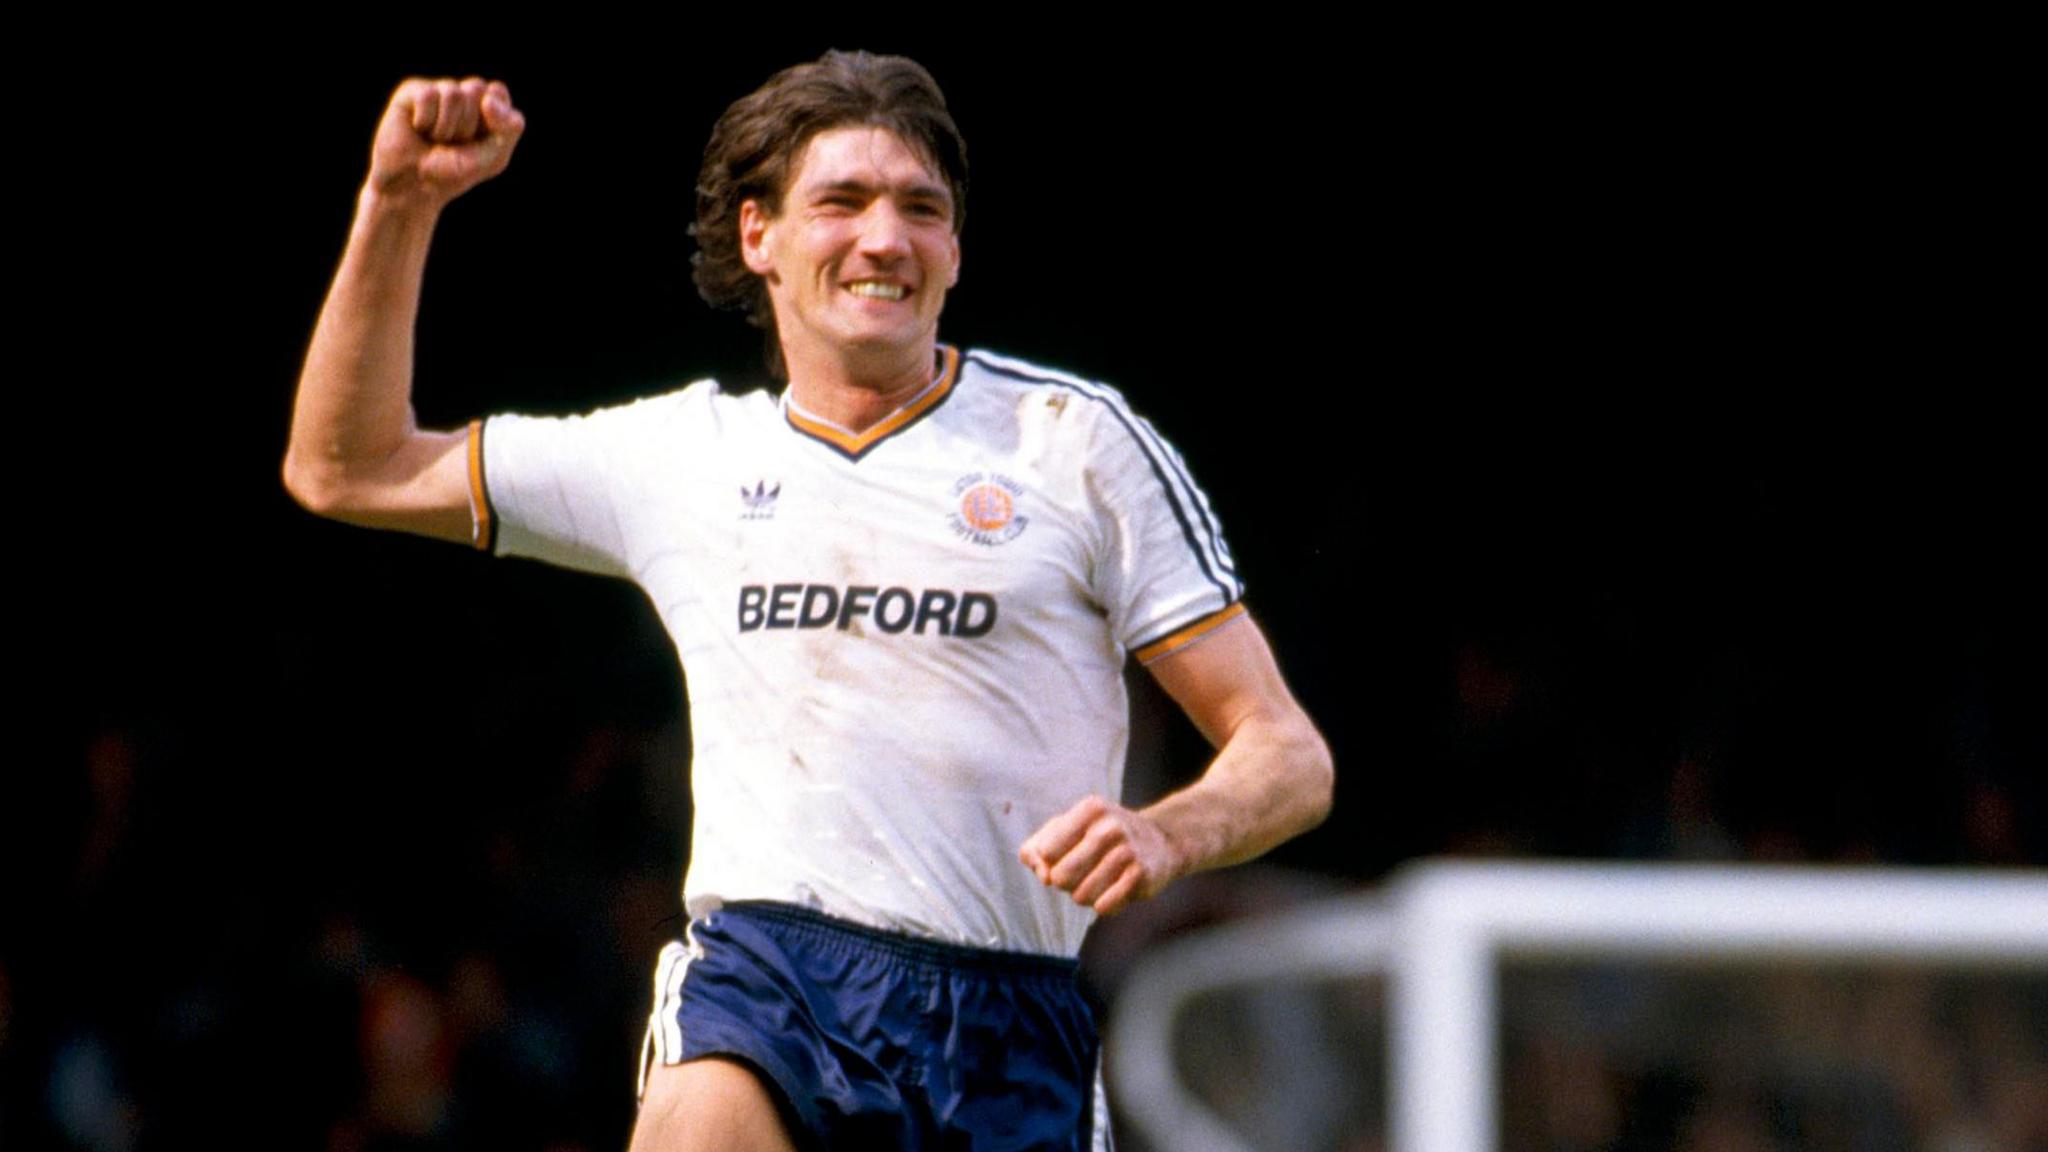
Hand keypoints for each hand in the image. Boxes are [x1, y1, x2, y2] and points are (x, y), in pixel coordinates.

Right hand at [368, 77, 524, 206]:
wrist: (412, 186)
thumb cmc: (454, 172)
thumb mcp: (493, 158)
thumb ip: (508, 129)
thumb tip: (488, 98)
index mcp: (487, 107)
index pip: (497, 93)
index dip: (491, 117)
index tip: (480, 141)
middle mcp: (464, 94)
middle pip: (476, 89)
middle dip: (467, 124)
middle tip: (453, 143)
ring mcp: (438, 91)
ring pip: (453, 94)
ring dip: (446, 128)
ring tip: (436, 140)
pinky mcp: (412, 90)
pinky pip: (428, 96)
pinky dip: (425, 121)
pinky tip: (418, 129)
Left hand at [1019, 794, 1184, 916]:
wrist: (1161, 841)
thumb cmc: (1102, 836)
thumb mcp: (1069, 829)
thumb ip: (1036, 848)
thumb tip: (1039, 872)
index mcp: (1090, 809)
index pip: (1045, 851)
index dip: (1048, 862)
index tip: (1063, 857)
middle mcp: (1110, 826)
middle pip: (1060, 876)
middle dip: (1065, 883)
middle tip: (1082, 872)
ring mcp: (1128, 851)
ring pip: (1081, 895)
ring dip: (1084, 896)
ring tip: (1098, 881)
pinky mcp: (1142, 876)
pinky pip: (1103, 906)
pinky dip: (1103, 905)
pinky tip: (1115, 891)